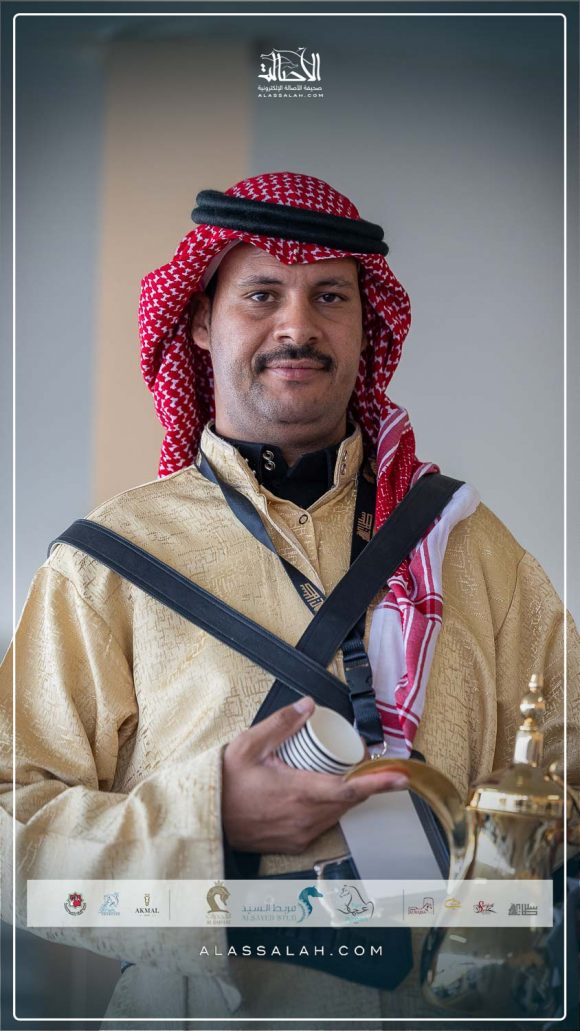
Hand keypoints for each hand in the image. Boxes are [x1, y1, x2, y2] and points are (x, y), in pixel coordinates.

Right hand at [221, 696, 407, 854]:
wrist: (203, 820)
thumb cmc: (224, 784)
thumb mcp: (248, 745)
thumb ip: (281, 724)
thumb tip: (308, 705)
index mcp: (299, 792)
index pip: (350, 789)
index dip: (379, 782)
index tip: (401, 777)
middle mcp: (304, 817)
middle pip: (348, 800)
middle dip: (360, 780)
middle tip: (361, 759)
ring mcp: (300, 833)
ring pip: (336, 812)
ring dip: (342, 793)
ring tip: (331, 771)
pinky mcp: (294, 842)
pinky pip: (322, 822)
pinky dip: (325, 806)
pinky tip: (312, 791)